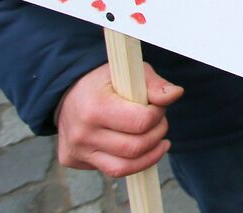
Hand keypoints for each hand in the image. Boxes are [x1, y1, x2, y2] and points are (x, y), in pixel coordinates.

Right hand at [55, 63, 183, 176]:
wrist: (67, 92)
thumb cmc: (104, 82)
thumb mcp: (129, 73)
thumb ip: (154, 84)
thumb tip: (176, 94)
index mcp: (95, 107)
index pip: (141, 122)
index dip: (158, 114)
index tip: (159, 106)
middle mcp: (82, 133)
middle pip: (136, 147)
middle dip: (157, 134)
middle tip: (159, 122)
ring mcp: (76, 150)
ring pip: (125, 167)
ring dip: (150, 154)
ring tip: (157, 139)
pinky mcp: (74, 161)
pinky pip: (112, 170)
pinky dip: (131, 162)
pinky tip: (138, 148)